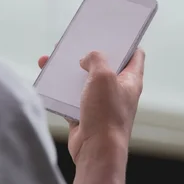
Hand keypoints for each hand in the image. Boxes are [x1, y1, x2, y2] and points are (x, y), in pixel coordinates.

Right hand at [37, 49, 144, 163]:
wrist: (96, 151)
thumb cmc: (106, 114)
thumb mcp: (103, 76)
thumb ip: (96, 59)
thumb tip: (87, 58)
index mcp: (131, 80)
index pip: (135, 54)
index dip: (126, 41)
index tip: (112, 31)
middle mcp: (118, 90)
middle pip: (105, 65)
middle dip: (88, 53)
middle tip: (74, 42)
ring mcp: (102, 103)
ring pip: (84, 80)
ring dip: (69, 70)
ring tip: (52, 58)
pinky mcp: (85, 115)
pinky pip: (71, 97)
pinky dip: (59, 89)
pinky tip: (47, 79)